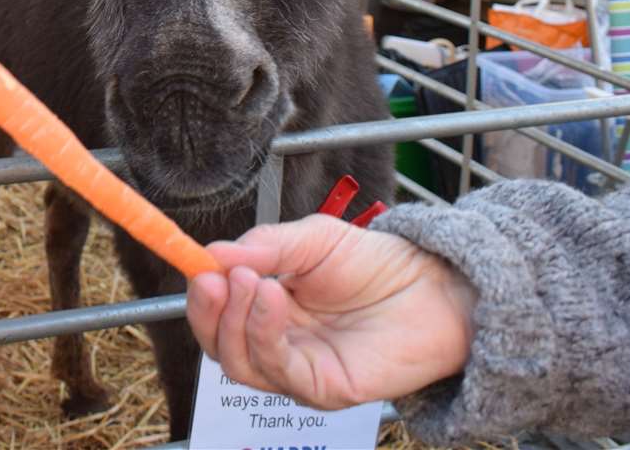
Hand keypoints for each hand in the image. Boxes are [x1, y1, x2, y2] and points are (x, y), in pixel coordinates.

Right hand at [186, 213, 476, 408]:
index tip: (195, 263)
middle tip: (217, 276)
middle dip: (208, 311)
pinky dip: (264, 333)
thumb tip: (212, 254)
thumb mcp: (313, 239)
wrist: (434, 286)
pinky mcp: (321, 389)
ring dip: (235, 321)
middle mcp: (275, 343)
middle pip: (217, 343)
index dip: (201, 292)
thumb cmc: (377, 264)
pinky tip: (272, 297)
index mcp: (267, 308)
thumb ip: (266, 246)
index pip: (216, 312)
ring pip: (238, 363)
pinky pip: (278, 370)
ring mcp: (297, 369)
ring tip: (251, 280)